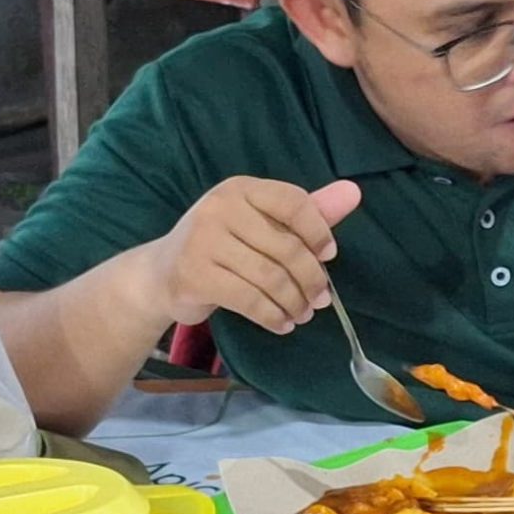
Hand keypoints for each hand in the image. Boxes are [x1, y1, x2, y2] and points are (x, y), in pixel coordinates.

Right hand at [137, 177, 362, 333]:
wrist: (160, 273)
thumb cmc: (222, 245)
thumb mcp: (261, 222)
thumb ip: (307, 211)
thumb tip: (353, 193)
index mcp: (242, 189)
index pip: (293, 202)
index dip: (319, 231)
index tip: (329, 256)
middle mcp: (220, 208)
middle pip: (287, 247)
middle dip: (311, 279)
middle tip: (320, 300)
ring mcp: (203, 240)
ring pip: (271, 278)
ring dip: (295, 303)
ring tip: (303, 314)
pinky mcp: (194, 275)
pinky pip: (250, 300)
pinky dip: (273, 317)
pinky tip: (282, 324)